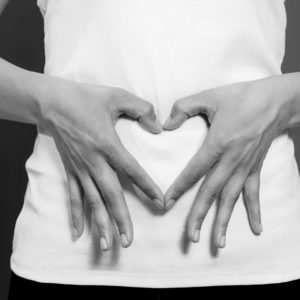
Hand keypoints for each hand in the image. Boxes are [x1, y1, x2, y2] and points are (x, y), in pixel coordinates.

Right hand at [37, 76, 163, 250]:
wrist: (51, 102)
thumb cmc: (84, 97)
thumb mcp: (116, 96)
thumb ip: (141, 109)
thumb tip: (158, 128)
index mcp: (107, 144)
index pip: (132, 170)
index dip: (147, 187)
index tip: (160, 203)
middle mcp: (94, 161)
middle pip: (110, 195)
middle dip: (120, 219)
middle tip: (128, 241)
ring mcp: (80, 168)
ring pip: (92, 201)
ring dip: (99, 224)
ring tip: (106, 245)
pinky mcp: (70, 170)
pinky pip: (73, 196)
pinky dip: (76, 215)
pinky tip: (78, 233)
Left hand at [163, 75, 291, 247]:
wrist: (276, 100)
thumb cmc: (242, 97)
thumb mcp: (210, 96)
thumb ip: (184, 107)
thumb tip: (166, 124)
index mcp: (218, 143)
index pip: (193, 171)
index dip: (179, 188)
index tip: (166, 204)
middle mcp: (231, 160)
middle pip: (212, 192)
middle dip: (200, 215)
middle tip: (190, 237)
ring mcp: (245, 167)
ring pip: (232, 198)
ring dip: (224, 221)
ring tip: (218, 243)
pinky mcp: (255, 167)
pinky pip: (254, 193)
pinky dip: (254, 211)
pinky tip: (256, 229)